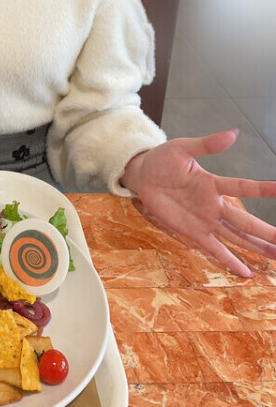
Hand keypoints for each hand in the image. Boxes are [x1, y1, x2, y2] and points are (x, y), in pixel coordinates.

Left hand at [120, 128, 275, 276]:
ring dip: (257, 247)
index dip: (262, 189)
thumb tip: (233, 133)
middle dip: (267, 232)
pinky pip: (214, 249)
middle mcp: (214, 205)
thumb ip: (207, 144)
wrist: (142, 175)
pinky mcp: (193, 232)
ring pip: (237, 237)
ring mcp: (205, 220)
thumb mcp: (182, 148)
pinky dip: (230, 261)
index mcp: (213, 184)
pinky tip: (248, 272)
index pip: (243, 187)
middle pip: (246, 222)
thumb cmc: (162, 160)